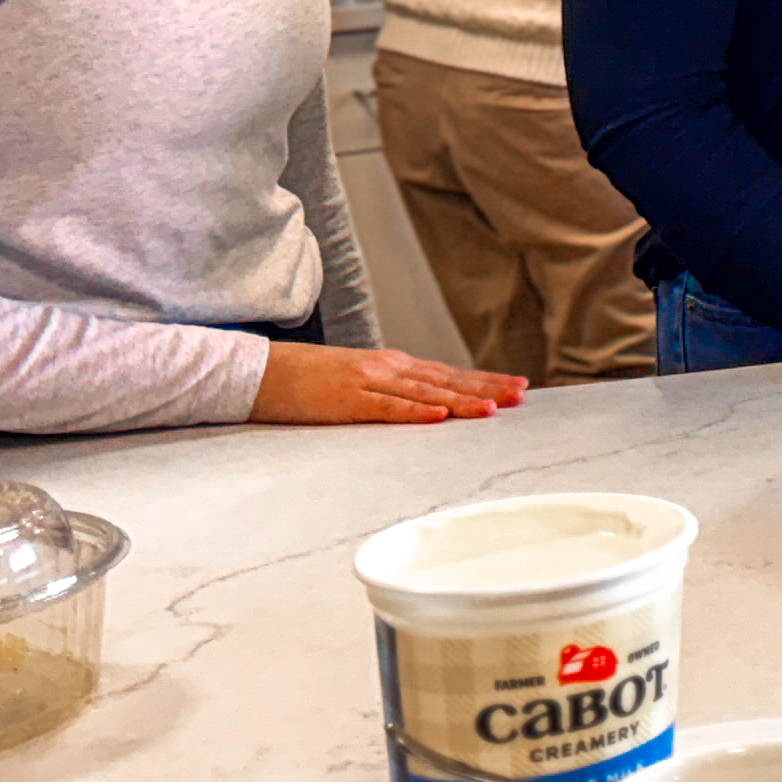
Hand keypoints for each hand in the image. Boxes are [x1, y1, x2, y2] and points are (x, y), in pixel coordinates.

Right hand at [249, 344, 525, 424]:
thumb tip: (425, 404)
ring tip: (492, 408)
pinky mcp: (347, 400)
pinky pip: (387, 407)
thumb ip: (391, 390)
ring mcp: (368, 382)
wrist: (261, 371)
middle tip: (520, 394)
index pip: (447, 374)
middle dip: (485, 387)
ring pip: (425, 392)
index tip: (514, 387)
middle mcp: (388, 369)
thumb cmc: (307, 379)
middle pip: (446, 380)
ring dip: (461, 399)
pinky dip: (415, 411)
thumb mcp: (357, 381)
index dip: (482, 380)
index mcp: (392, 366)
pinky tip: (438, 415)